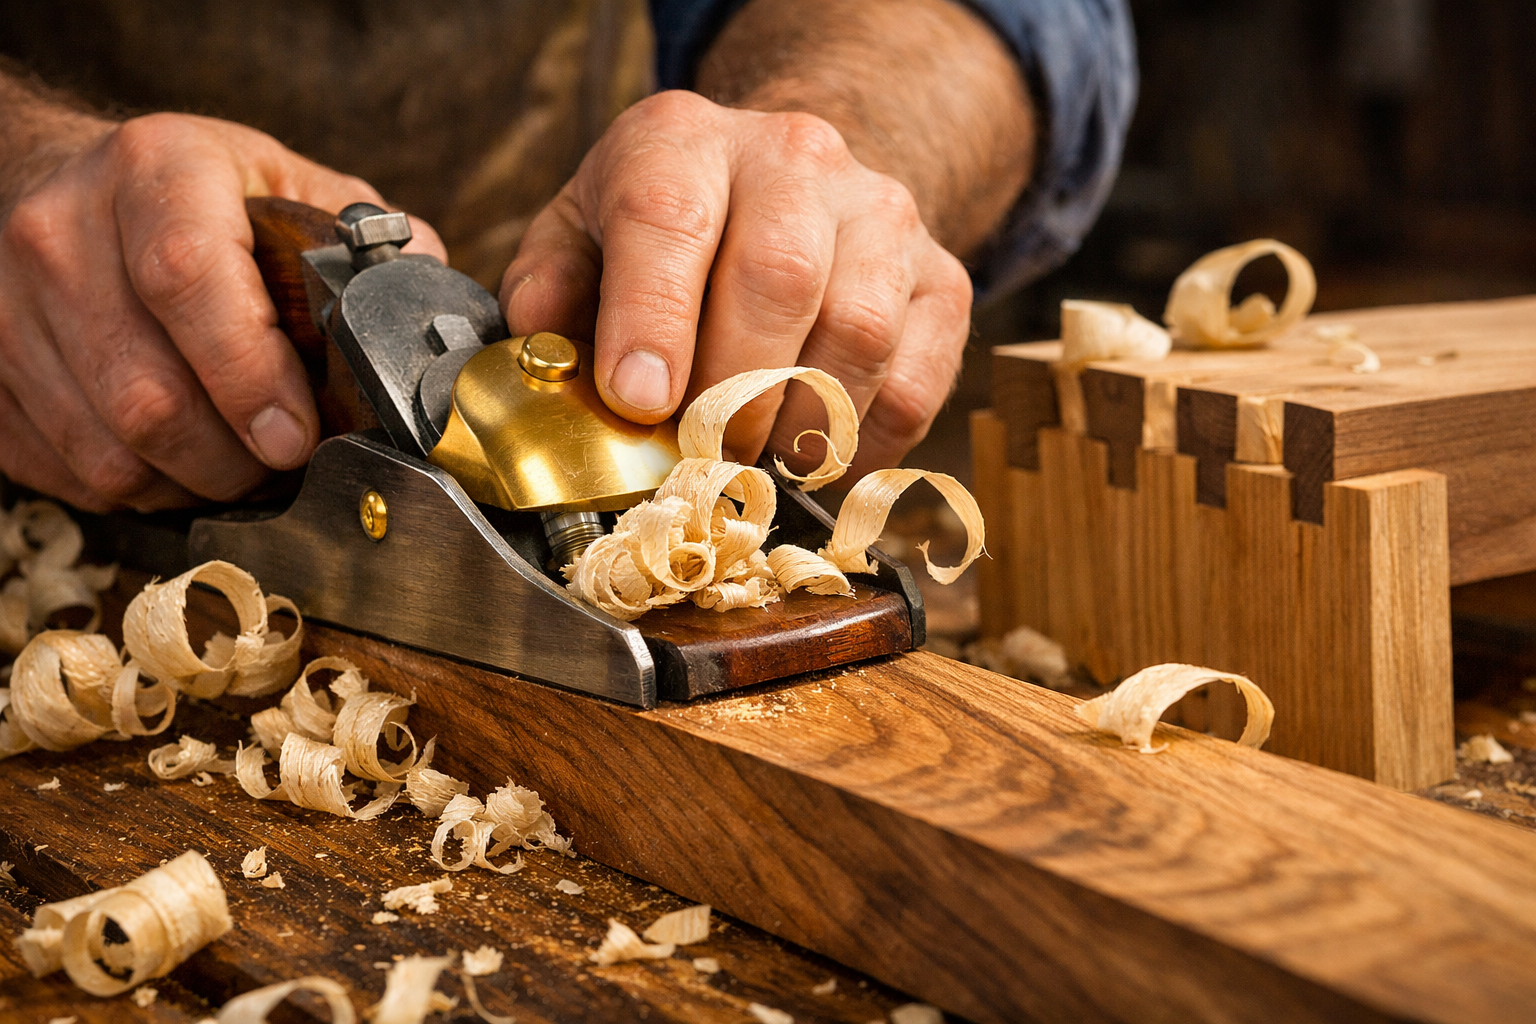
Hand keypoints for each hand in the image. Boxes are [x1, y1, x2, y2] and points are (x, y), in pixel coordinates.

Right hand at [0, 112, 444, 510]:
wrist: (59, 184)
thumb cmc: (190, 196)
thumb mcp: (280, 183)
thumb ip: (361, 242)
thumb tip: (427, 301)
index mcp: (154, 172)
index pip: (187, 279)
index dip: (249, 375)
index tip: (297, 436)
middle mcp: (63, 233)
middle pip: (148, 394)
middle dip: (236, 458)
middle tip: (284, 463)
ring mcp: (9, 308)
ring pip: (108, 450)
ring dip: (192, 482)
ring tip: (240, 464)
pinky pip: (70, 472)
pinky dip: (140, 487)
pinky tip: (178, 461)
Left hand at [501, 90, 971, 478]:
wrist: (785, 186)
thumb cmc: (668, 228)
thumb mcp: (583, 234)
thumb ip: (551, 289)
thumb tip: (547, 357)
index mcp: (684, 141)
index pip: (668, 217)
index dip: (652, 319)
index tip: (639, 402)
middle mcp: (794, 158)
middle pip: (778, 276)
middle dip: (729, 391)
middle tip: (699, 455)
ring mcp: (882, 215)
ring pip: (858, 333)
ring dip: (796, 426)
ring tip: (753, 462)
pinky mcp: (940, 278)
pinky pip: (915, 382)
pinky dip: (862, 445)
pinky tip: (811, 457)